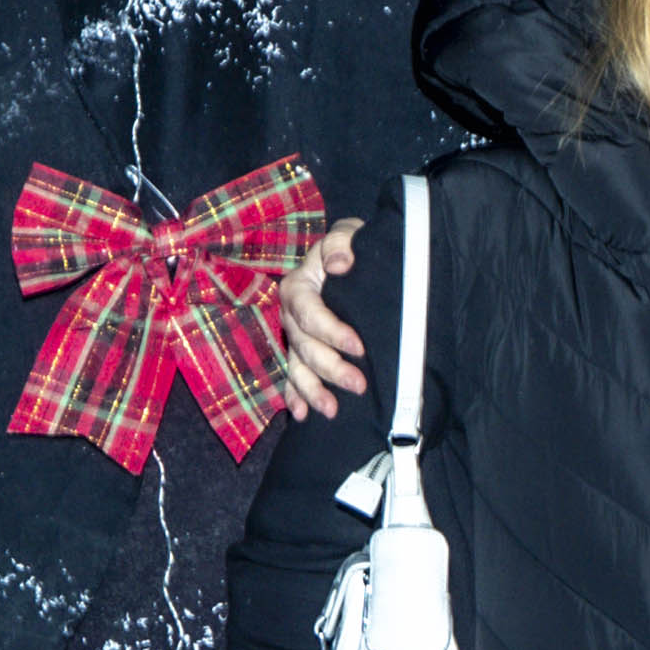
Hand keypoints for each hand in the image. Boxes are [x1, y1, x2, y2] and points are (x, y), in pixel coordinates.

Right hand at [279, 218, 367, 415]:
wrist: (347, 262)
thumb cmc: (350, 248)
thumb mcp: (348, 233)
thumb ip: (342, 241)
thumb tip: (339, 265)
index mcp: (299, 287)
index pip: (310, 313)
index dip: (332, 332)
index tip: (359, 347)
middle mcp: (290, 315)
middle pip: (304, 346)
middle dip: (330, 369)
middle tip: (358, 385)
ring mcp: (294, 337)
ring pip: (297, 367)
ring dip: (312, 391)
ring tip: (332, 411)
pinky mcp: (301, 353)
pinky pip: (293, 378)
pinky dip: (296, 397)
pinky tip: (304, 416)